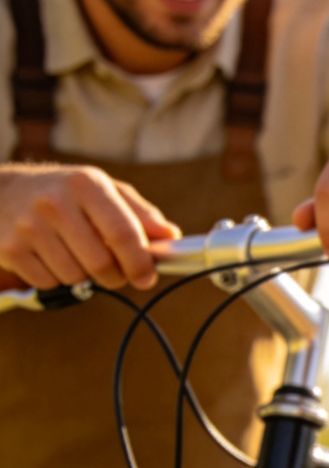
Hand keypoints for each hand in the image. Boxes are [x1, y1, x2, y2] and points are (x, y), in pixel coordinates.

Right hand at [0, 164, 179, 289]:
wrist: (0, 193)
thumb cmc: (65, 194)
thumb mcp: (104, 190)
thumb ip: (141, 213)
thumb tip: (172, 237)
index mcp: (86, 184)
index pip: (123, 233)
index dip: (140, 262)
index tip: (147, 278)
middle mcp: (55, 202)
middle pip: (101, 264)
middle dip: (115, 276)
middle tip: (113, 271)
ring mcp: (29, 226)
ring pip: (76, 277)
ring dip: (84, 277)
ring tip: (75, 255)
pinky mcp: (10, 249)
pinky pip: (49, 282)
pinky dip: (57, 278)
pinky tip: (50, 257)